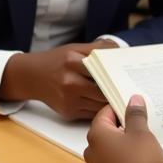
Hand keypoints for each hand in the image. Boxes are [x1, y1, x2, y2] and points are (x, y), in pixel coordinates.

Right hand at [0, 40, 118, 119]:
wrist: (30, 77)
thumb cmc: (55, 61)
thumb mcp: (73, 48)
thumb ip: (97, 49)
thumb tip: (121, 52)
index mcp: (71, 62)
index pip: (102, 70)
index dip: (117, 75)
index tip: (129, 76)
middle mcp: (69, 82)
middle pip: (103, 91)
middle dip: (117, 92)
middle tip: (133, 91)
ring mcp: (68, 100)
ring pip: (100, 105)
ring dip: (112, 103)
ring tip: (124, 99)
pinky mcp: (68, 112)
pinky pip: (92, 114)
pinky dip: (101, 111)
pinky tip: (109, 106)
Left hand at [85, 96, 162, 162]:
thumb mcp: (142, 134)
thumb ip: (135, 115)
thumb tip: (133, 99)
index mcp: (96, 135)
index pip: (105, 113)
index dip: (120, 107)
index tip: (135, 106)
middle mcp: (91, 150)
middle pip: (107, 131)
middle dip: (124, 126)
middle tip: (143, 123)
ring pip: (111, 148)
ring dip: (125, 143)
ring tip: (145, 141)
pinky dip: (125, 158)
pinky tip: (141, 159)